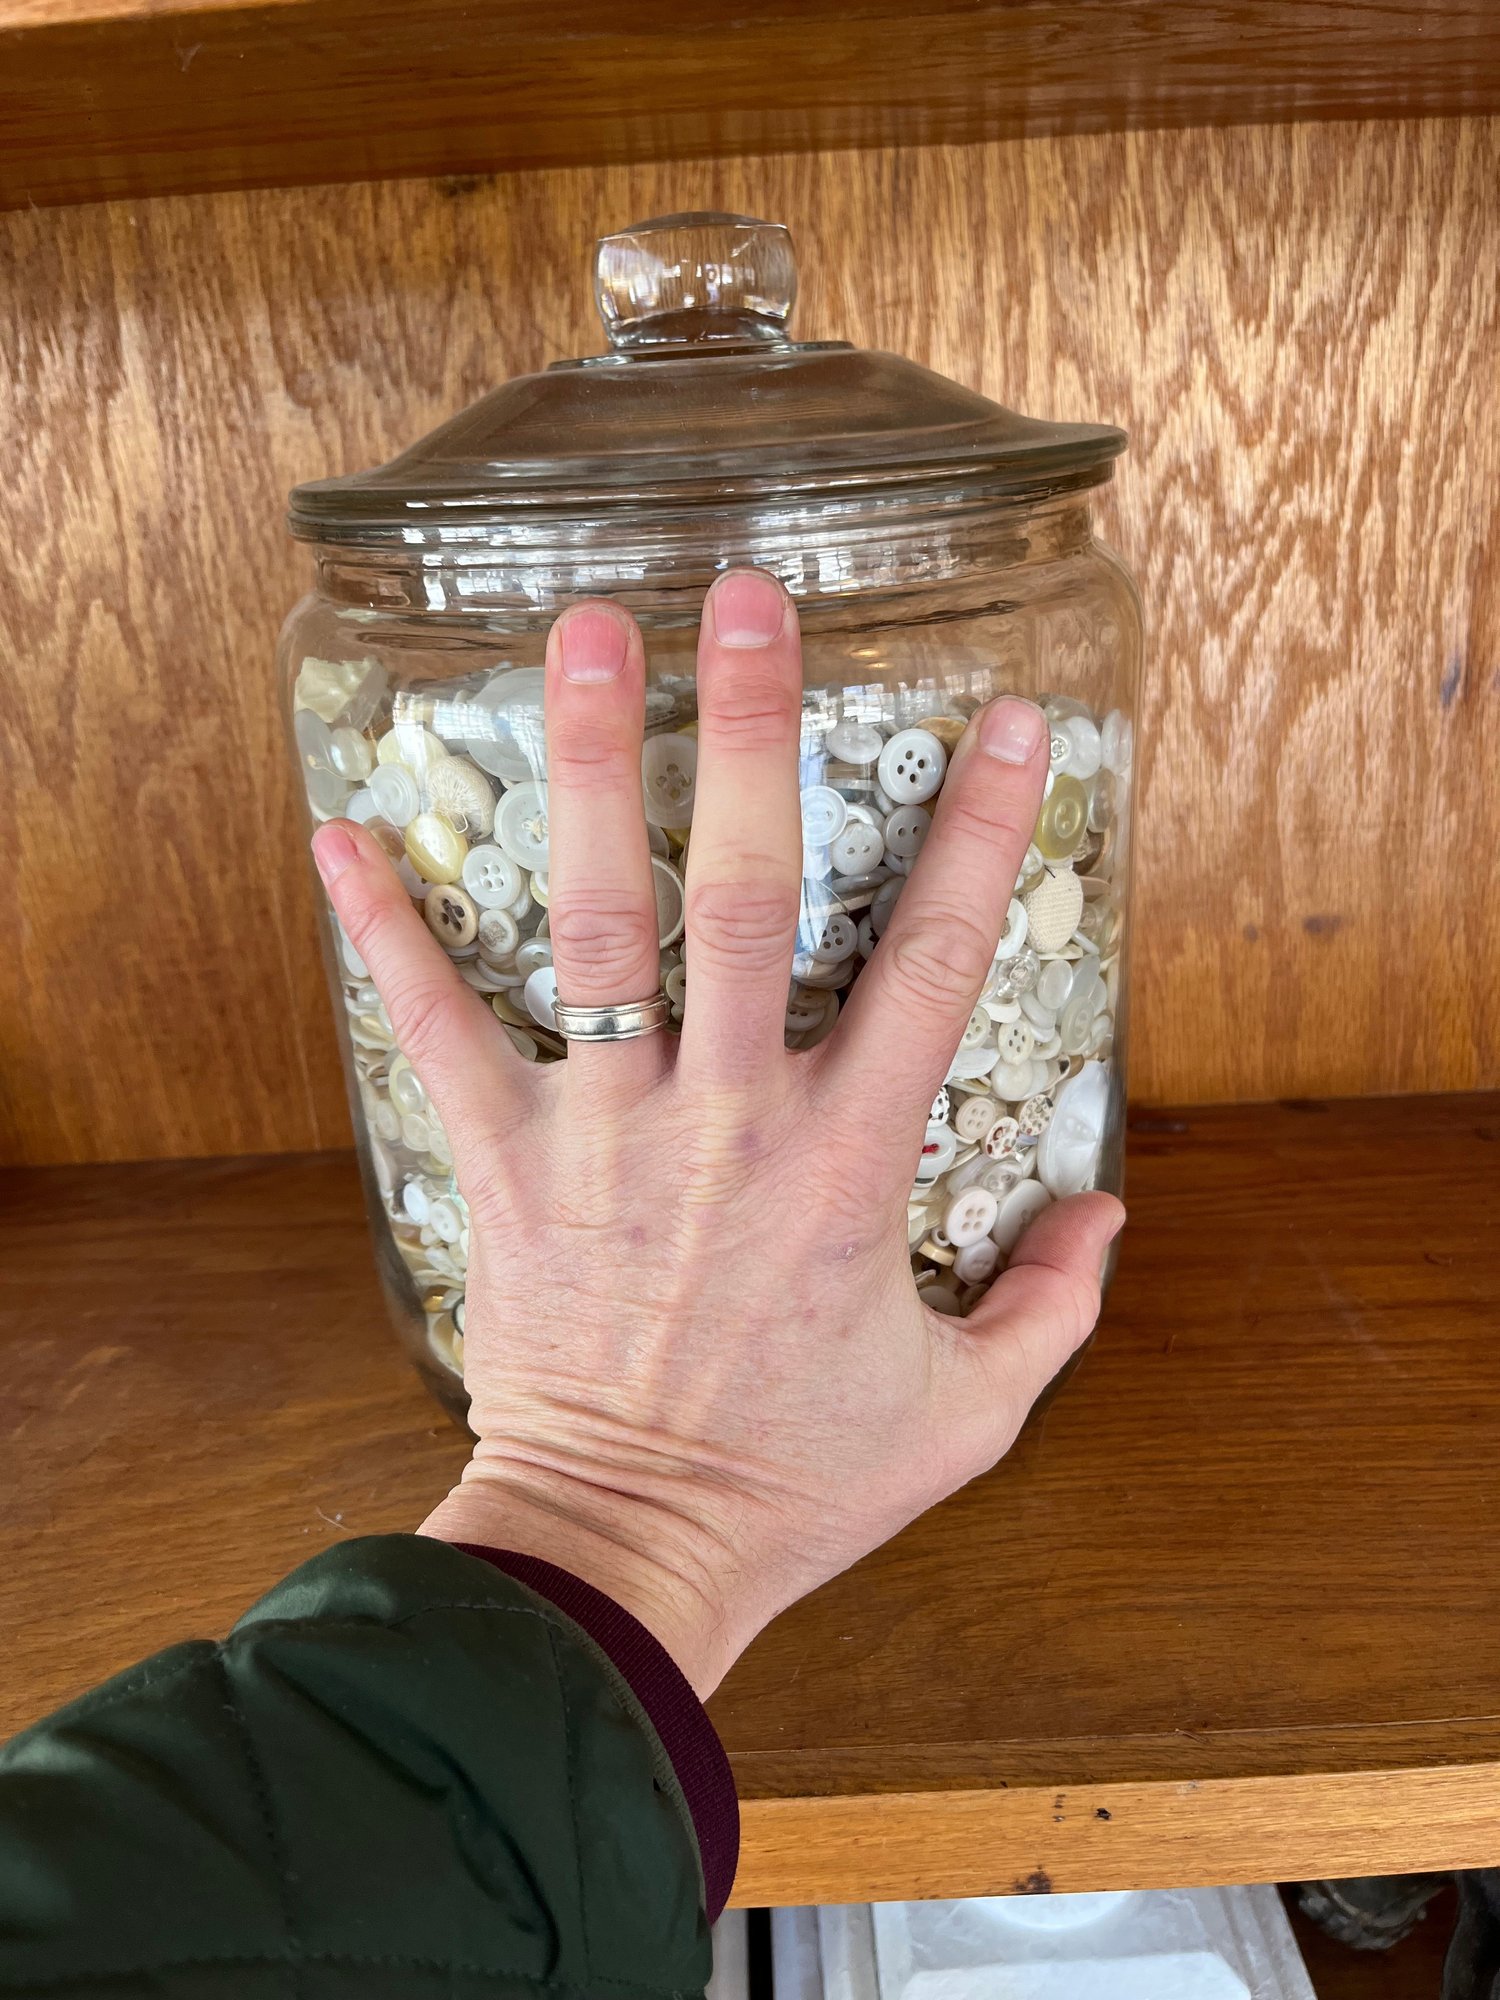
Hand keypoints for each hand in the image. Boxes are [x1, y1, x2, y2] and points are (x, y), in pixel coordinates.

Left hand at [312, 570, 1122, 1697]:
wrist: (624, 1551)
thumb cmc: (794, 1482)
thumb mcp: (966, 1415)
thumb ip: (1050, 1306)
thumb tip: (1106, 1211)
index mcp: (852, 1166)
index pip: (938, 964)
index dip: (982, 833)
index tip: (1007, 720)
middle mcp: (731, 1120)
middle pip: (751, 896)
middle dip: (755, 736)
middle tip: (746, 601)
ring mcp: (606, 1133)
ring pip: (603, 926)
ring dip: (596, 774)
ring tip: (584, 637)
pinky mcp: (503, 1164)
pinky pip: (438, 1030)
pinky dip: (386, 933)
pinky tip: (340, 833)